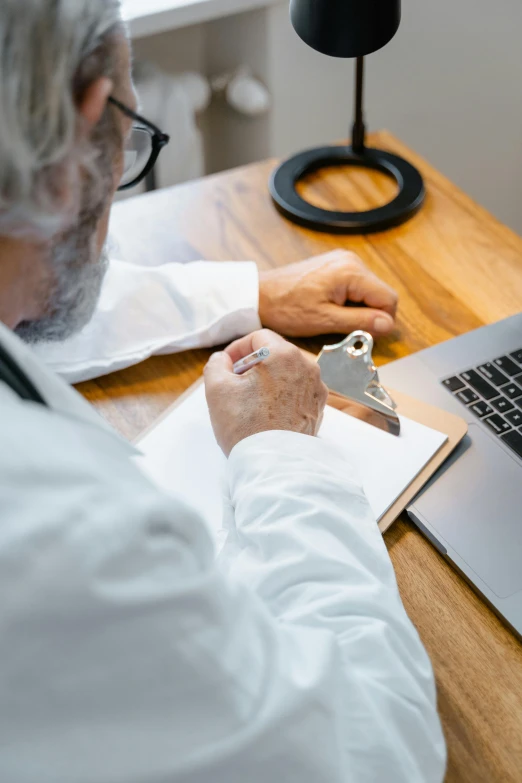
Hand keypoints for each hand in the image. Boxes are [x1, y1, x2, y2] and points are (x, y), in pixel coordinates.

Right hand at [204, 329, 327, 455]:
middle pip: (275, 354)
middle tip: (235, 384)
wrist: (273, 465)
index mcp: (285, 355)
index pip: (258, 337)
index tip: (226, 366)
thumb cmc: (246, 426)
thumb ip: (216, 364)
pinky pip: (296, 393)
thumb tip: (223, 360)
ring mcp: (316, 390)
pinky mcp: (317, 409)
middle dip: (252, 365)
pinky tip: (266, 414)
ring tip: (249, 401)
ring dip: (267, 381)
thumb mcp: (217, 389)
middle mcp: (307, 368)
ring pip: (287, 374)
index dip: (237, 348)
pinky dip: (281, 397)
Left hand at [258, 250, 397, 337]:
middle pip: (379, 293)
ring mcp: (342, 260)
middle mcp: (350, 260)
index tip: (365, 334)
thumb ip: (360, 322)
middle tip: (345, 327)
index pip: (388, 298)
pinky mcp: (334, 265)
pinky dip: (348, 300)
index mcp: (351, 271)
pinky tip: (330, 307)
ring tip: (333, 317)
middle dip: (368, 314)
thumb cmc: (286, 307)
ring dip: (357, 308)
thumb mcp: (325, 320)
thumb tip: (387, 325)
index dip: (381, 321)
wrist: (259, 294)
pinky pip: (354, 285)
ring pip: (368, 291)